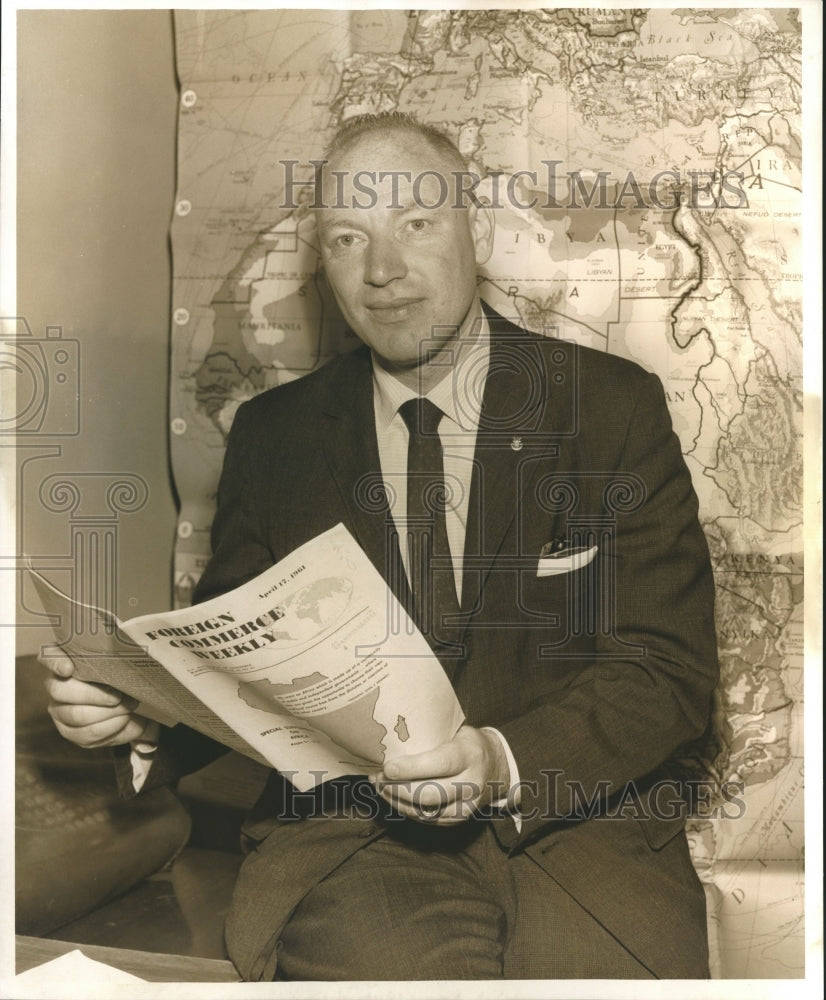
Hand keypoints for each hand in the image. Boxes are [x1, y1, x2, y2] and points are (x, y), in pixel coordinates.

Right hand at [41, 654, 150, 748]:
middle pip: (62, 691)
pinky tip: (125, 719)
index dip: (55, 663)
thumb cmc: (119, 675)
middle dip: (97, 695)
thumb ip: (113, 659)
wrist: (128, 701)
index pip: (48, 657)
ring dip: (110, 713)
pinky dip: (112, 727)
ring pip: (78, 716)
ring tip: (129, 707)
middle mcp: (55, 686)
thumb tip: (126, 659)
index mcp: (64, 662)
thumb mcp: (117, 663)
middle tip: (120, 696)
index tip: (68, 668)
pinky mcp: (70, 732)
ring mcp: (59, 711)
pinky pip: (88, 735)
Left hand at [369, 725, 508, 825]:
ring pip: (425, 811)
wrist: (495, 767)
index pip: (440, 764)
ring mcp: (466, 806)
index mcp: (470, 755)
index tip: (388, 767)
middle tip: (377, 778)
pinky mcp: (458, 820)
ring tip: (379, 786)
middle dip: (398, 788)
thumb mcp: (456, 731)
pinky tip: (392, 797)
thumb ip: (431, 736)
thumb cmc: (466, 743)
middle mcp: (472, 783)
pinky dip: (405, 809)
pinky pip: (426, 819)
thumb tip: (391, 735)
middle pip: (429, 794)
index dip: (411, 768)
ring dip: (397, 801)